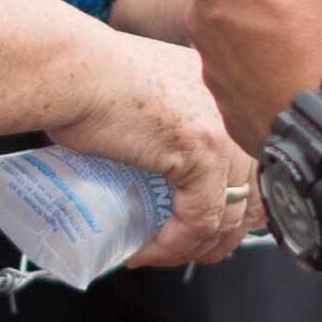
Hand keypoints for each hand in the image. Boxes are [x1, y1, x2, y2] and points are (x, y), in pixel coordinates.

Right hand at [47, 26, 261, 271]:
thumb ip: (159, 122)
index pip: (250, 161)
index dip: (236, 205)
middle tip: (186, 251)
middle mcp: (229, 106)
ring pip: (227, 215)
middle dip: (221, 235)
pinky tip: (147, 250)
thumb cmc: (84, 73)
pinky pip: (199, 220)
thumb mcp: (139, 93)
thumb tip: (151, 162)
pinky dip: (173, 246)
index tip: (210, 230)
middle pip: (251, 192)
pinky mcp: (202, 152)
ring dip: (192, 248)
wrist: (70, 66)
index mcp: (219, 89)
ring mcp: (222, 130)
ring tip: (159, 254)